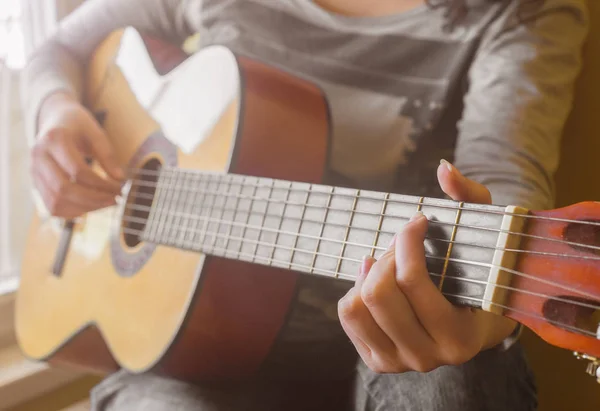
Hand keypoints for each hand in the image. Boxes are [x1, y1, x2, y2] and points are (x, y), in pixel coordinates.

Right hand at [31, 92, 123, 218]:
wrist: (55, 120)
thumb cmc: (79, 126)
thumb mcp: (96, 132)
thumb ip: (108, 155)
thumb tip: (120, 179)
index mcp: (54, 139)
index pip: (78, 170)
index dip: (101, 183)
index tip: (120, 187)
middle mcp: (39, 156)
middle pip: (64, 189)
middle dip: (94, 199)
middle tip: (115, 199)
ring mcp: (34, 172)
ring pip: (56, 202)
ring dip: (85, 208)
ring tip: (106, 203)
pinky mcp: (36, 184)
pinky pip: (52, 206)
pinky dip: (73, 212)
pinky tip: (91, 206)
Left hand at [338, 159, 516, 373]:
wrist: (477, 322)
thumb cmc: (481, 276)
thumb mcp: (486, 237)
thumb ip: (470, 199)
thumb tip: (444, 169)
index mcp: (460, 336)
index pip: (412, 280)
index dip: (406, 239)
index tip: (418, 220)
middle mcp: (429, 357)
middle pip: (378, 293)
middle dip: (387, 256)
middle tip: (401, 243)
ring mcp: (400, 362)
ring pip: (357, 306)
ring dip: (369, 274)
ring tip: (388, 262)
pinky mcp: (379, 360)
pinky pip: (348, 316)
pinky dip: (355, 290)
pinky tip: (373, 279)